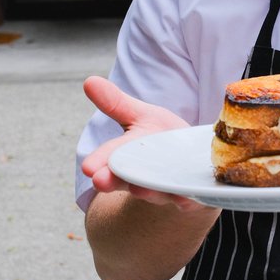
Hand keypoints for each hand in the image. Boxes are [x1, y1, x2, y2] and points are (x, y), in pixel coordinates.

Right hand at [80, 76, 204, 210]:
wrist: (192, 161)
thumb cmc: (162, 138)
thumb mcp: (140, 116)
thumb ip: (116, 103)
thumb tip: (89, 81)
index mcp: (128, 156)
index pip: (110, 158)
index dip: (100, 162)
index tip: (88, 167)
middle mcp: (144, 176)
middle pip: (127, 180)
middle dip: (114, 180)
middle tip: (100, 181)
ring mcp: (167, 188)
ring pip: (156, 191)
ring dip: (148, 191)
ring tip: (139, 188)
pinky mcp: (191, 195)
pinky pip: (189, 198)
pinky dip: (186, 198)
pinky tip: (184, 198)